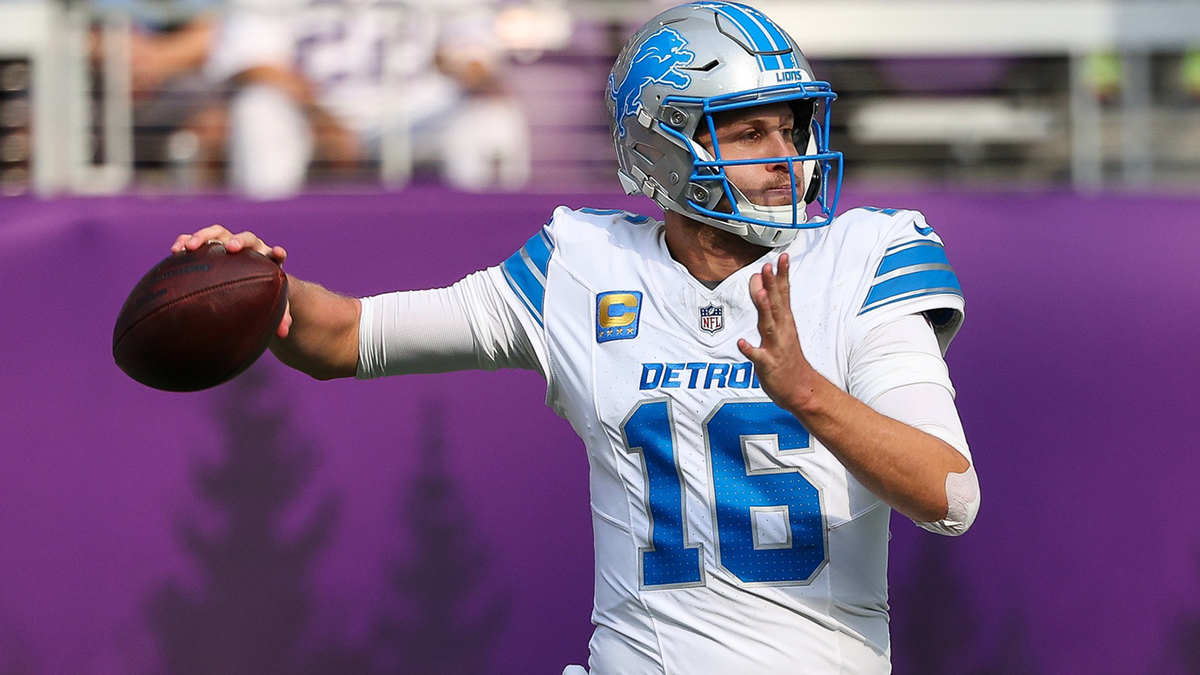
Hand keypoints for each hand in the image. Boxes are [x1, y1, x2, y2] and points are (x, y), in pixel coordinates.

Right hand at [171, 224, 292, 337]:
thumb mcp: (271, 303)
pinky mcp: (209, 246)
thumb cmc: (261, 293)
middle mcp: (248, 248)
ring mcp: (227, 243)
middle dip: (239, 241)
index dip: (276, 253)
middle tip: (231, 247)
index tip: (277, 253)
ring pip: (217, 233)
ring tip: (190, 247)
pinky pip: (196, 239)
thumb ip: (280, 316)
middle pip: (247, 238)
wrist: (246, 282)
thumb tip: (284, 333)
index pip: (275, 254)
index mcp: (267, 260)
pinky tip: (176, 250)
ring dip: (203, 236)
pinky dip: (186, 240)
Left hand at [737, 253, 813, 412]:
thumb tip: (758, 281)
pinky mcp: (768, 365)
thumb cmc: (787, 357)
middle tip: (768, 267)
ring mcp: (776, 347)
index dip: (782, 276)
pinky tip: (742, 343)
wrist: (801, 389)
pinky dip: (750, 350)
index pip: (785, 294)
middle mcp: (782, 331)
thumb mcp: (778, 327)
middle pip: (777, 305)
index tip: (782, 257)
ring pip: (769, 326)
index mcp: (785, 322)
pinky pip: (758, 357)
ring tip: (762, 294)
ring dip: (765, 310)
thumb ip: (768, 305)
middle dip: (773, 285)